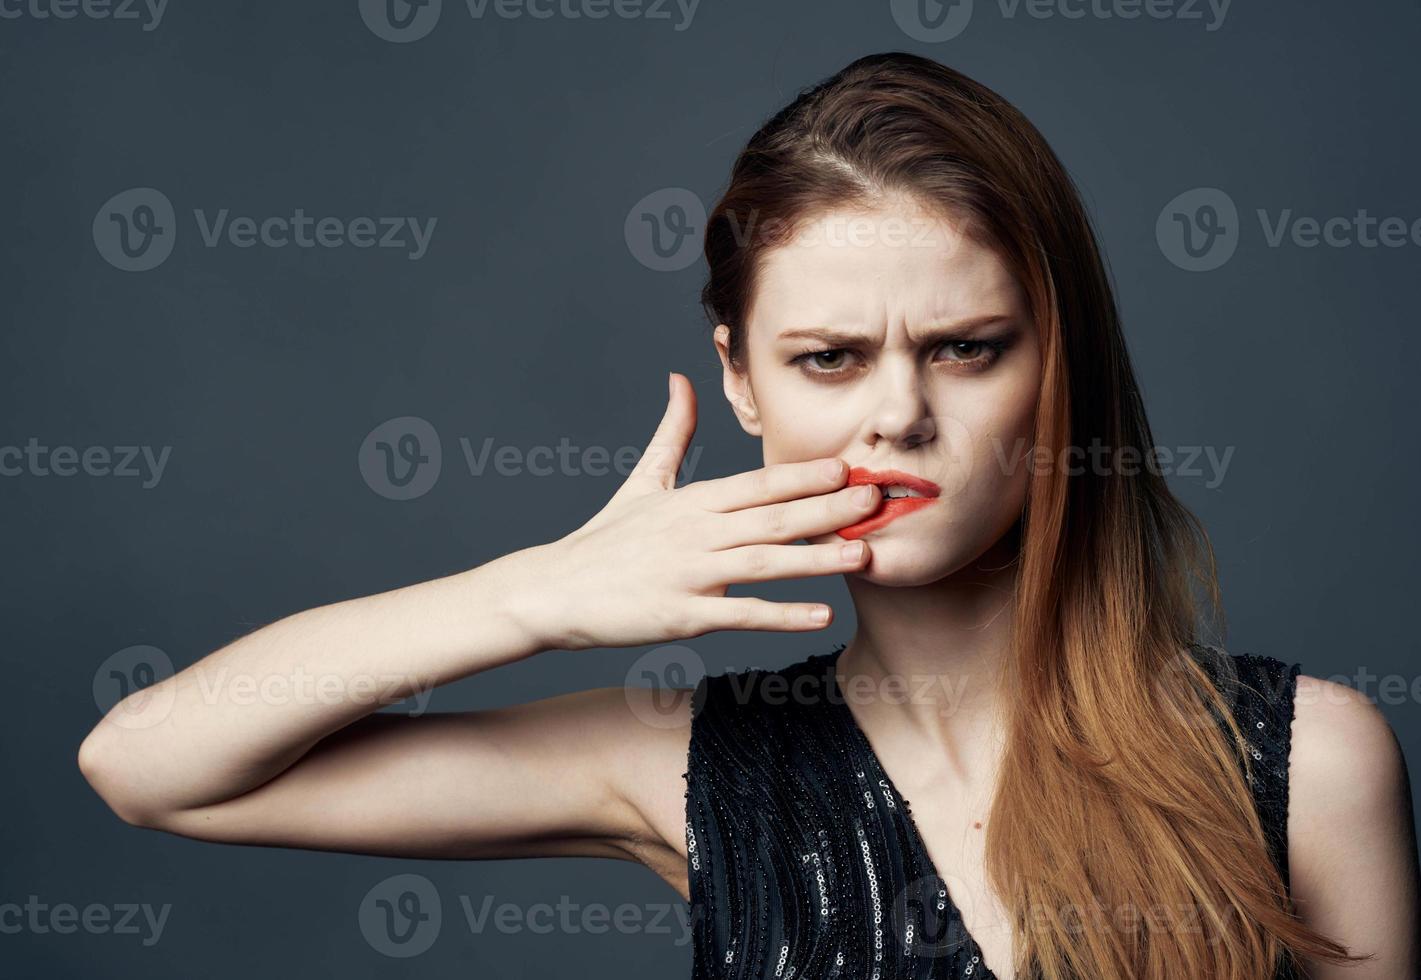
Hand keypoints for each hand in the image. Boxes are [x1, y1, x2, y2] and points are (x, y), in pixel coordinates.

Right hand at [517, 372, 878, 650]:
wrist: (553, 590)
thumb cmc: (603, 539)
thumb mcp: (642, 480)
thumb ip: (672, 432)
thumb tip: (681, 379)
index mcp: (693, 500)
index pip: (759, 483)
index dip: (806, 475)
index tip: (849, 467)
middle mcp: (697, 532)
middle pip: (773, 517)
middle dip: (829, 508)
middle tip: (877, 499)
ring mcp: (690, 573)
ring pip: (766, 562)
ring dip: (818, 559)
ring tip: (864, 555)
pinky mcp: (682, 614)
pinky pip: (742, 614)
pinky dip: (782, 615)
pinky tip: (821, 614)